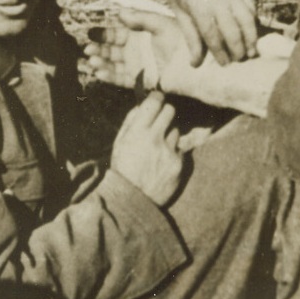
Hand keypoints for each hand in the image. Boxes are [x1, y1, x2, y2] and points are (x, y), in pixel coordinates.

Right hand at [85, 9, 189, 92]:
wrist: (199, 65)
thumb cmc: (183, 41)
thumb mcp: (162, 24)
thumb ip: (141, 19)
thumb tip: (119, 13)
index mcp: (140, 35)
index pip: (117, 34)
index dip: (103, 35)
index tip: (90, 34)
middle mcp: (137, 51)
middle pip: (112, 50)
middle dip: (99, 49)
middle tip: (88, 50)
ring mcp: (139, 66)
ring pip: (115, 65)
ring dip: (102, 63)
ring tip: (92, 61)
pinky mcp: (143, 80)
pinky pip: (123, 79)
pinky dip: (111, 77)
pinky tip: (100, 73)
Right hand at [110, 91, 182, 206]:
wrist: (133, 201)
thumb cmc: (123, 169)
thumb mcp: (119, 143)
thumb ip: (130, 122)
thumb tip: (142, 105)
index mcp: (138, 132)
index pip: (155, 101)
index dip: (157, 98)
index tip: (157, 99)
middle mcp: (155, 138)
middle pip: (170, 110)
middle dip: (165, 112)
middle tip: (160, 120)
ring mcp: (169, 151)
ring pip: (176, 130)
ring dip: (169, 135)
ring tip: (158, 149)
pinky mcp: (180, 163)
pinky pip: (180, 149)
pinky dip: (173, 152)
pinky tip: (163, 163)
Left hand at [160, 0, 257, 65]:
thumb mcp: (179, 11)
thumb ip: (190, 37)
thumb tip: (195, 64)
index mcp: (198, 5)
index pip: (212, 34)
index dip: (219, 51)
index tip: (224, 64)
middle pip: (232, 28)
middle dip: (238, 48)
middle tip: (240, 60)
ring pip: (247, 18)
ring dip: (251, 37)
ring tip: (252, 51)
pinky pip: (251, 6)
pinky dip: (254, 21)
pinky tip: (253, 32)